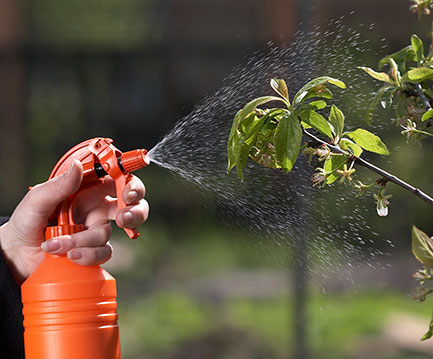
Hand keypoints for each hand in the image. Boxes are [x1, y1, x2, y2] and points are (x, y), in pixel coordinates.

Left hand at [0, 160, 148, 283]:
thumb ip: (58, 185)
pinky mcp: (93, 250)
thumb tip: (77, 166)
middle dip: (134, 212)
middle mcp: (97, 208)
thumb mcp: (37, 200)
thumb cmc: (26, 222)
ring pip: (110, 233)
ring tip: (60, 245)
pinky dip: (86, 255)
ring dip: (85, 240)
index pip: (119, 181)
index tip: (128, 193)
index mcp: (89, 188)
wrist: (16, 254)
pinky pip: (103, 253)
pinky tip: (68, 256)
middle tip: (122, 218)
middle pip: (133, 205)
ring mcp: (96, 230)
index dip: (131, 184)